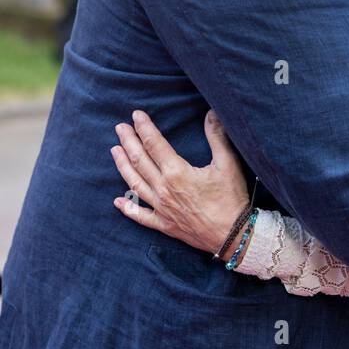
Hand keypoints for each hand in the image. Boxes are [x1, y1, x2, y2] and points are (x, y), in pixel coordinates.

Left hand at [110, 109, 249, 253]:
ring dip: (122, 166)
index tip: (136, 115)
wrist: (233, 234)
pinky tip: (117, 201)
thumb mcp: (228, 164)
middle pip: (139, 161)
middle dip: (128, 142)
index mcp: (176, 172)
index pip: (154, 144)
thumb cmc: (231, 198)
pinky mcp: (164, 224)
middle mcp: (163, 189)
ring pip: (134, 184)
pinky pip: (140, 216)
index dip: (144, 128)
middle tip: (119, 128)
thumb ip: (217, 137)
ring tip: (114, 151)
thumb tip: (212, 113)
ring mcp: (161, 208)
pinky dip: (127, 208)